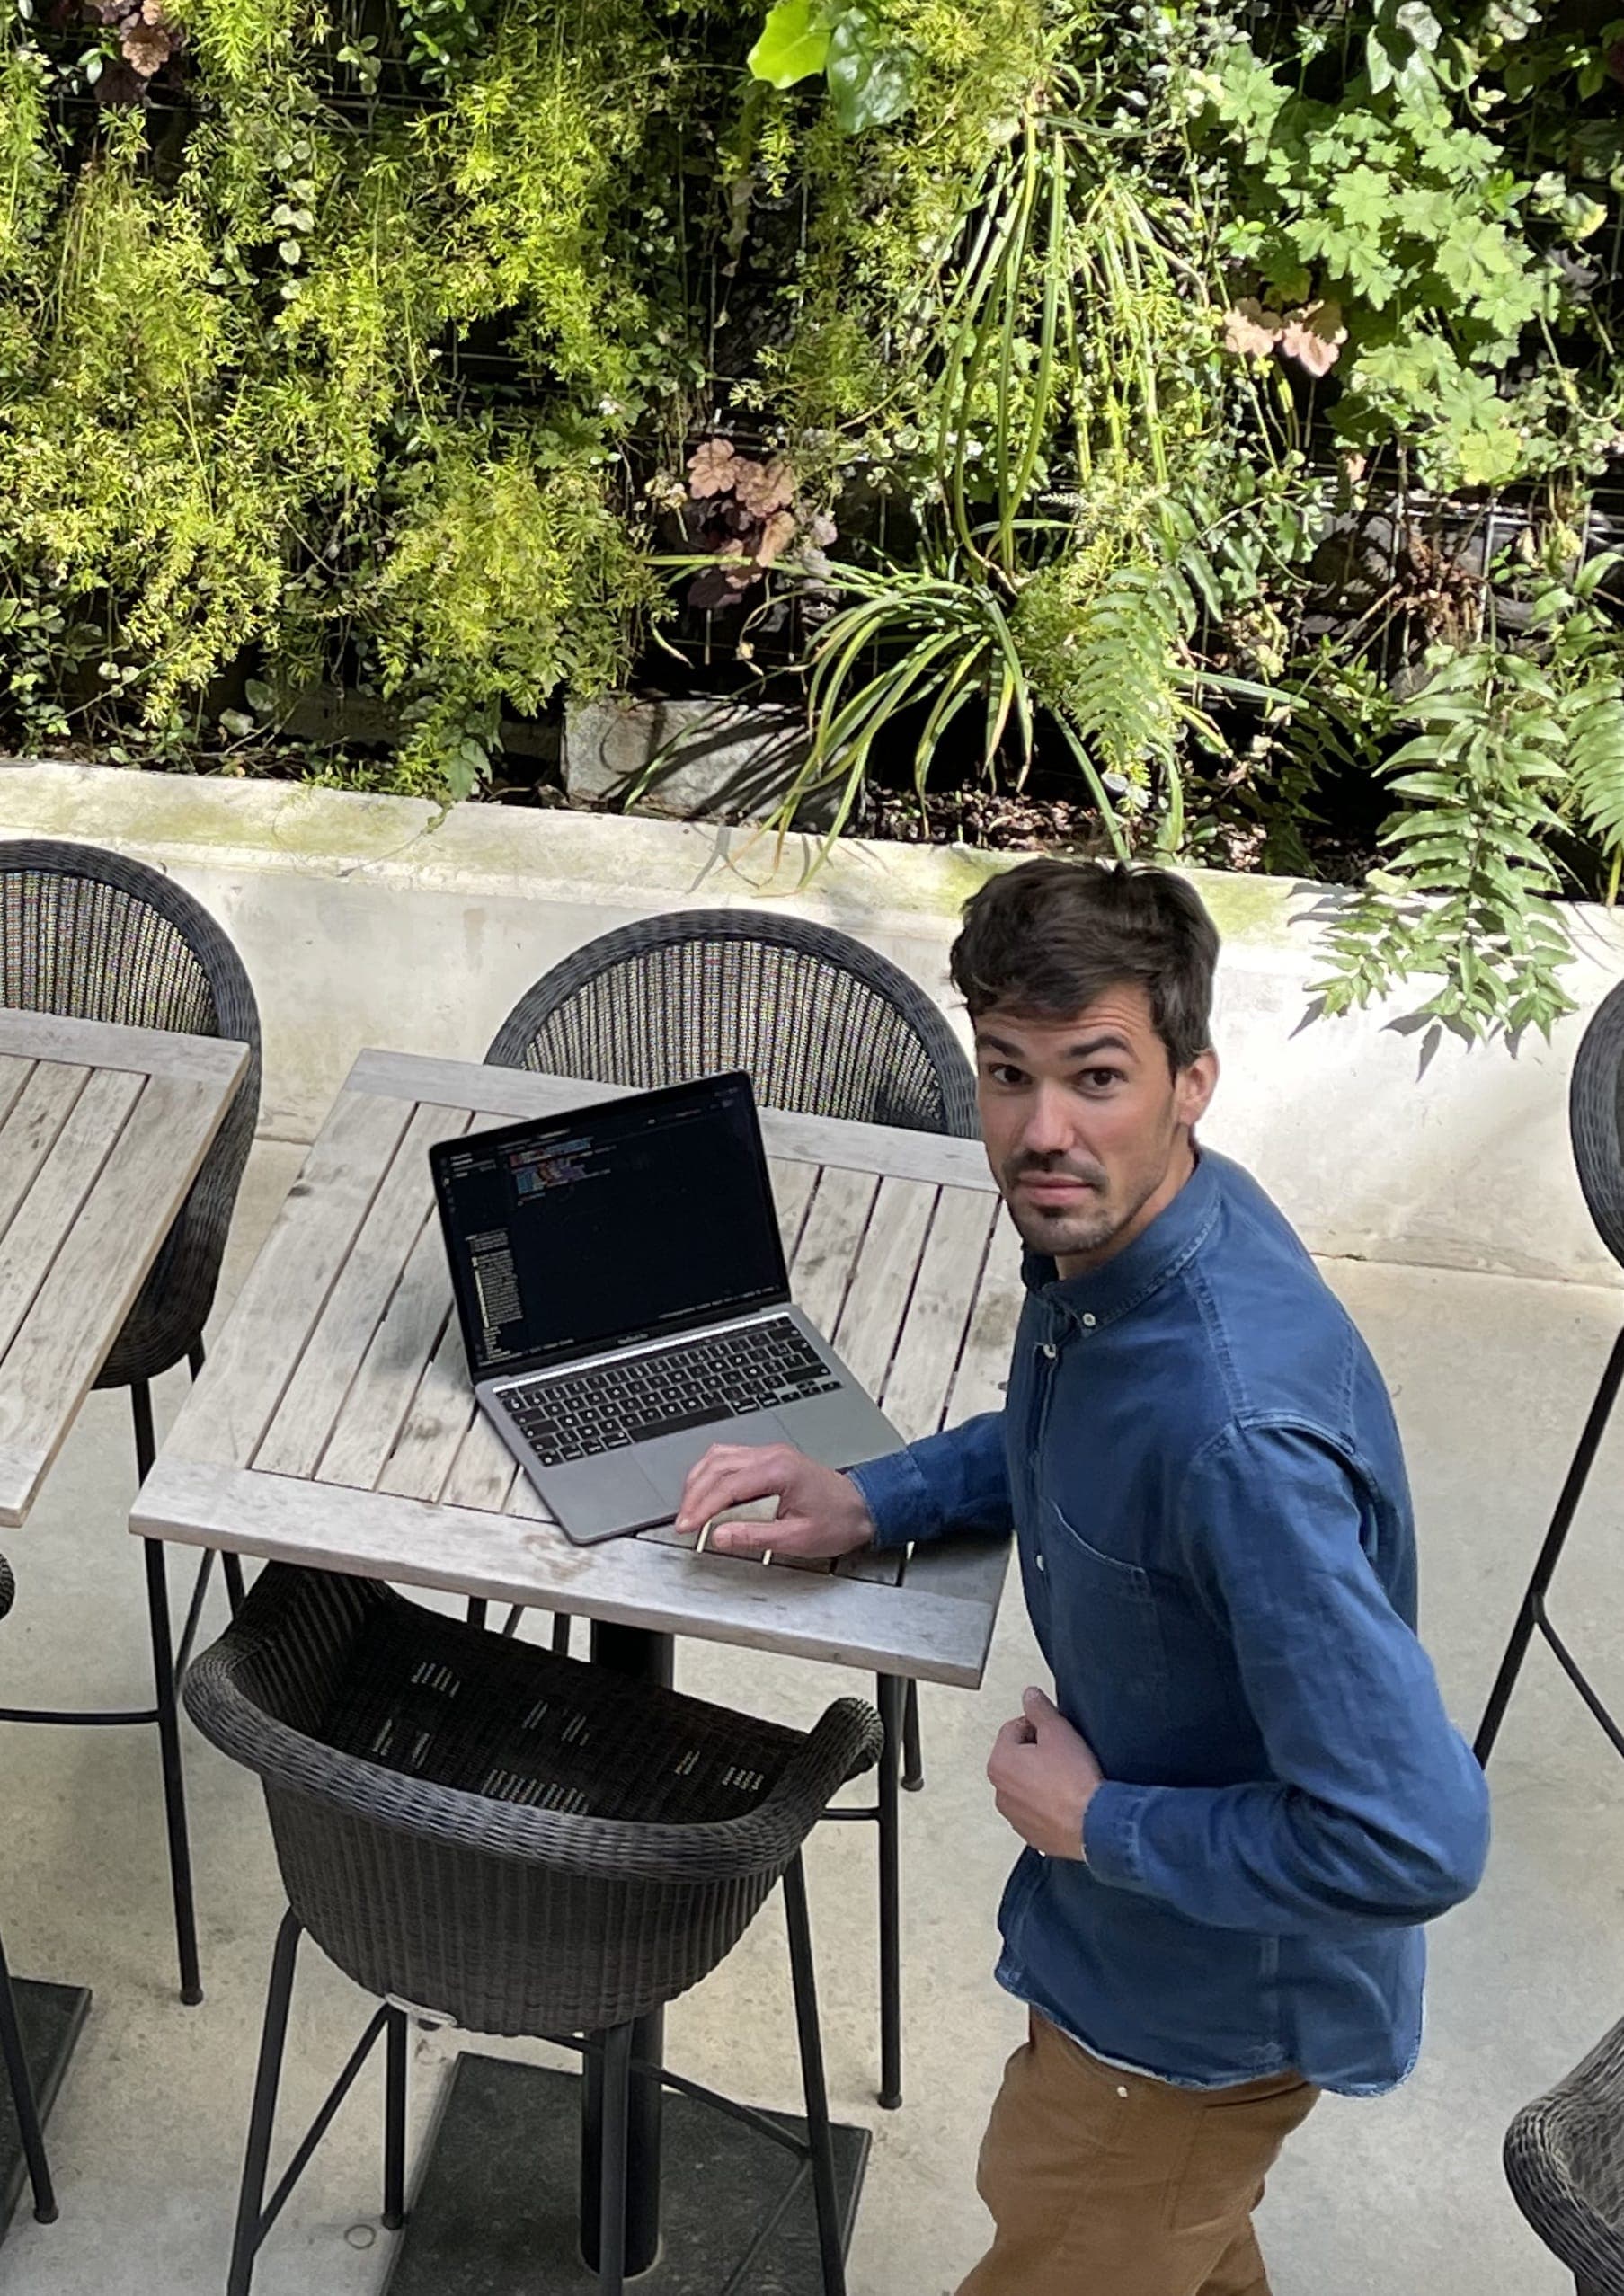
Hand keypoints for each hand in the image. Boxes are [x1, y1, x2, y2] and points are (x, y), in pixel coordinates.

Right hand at [674, 1442, 876, 1560]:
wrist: (863, 1507)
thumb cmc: (838, 1521)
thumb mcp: (797, 1538)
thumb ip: (755, 1536)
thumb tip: (720, 1536)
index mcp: (779, 1471)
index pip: (726, 1486)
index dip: (701, 1508)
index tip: (687, 1526)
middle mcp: (772, 1455)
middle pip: (716, 1466)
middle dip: (694, 1495)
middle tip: (683, 1523)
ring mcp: (769, 1454)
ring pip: (719, 1457)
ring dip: (699, 1482)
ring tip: (690, 1510)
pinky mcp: (768, 1459)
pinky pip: (730, 1459)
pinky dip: (711, 1476)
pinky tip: (706, 1494)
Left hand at [987, 1687, 1103, 1860]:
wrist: (1094, 1824)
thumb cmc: (1075, 1783)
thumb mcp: (1058, 1731)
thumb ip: (1040, 1709)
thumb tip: (1030, 1696)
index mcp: (999, 1763)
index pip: (1014, 1728)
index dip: (1038, 1726)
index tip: (1054, 1733)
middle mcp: (1000, 1791)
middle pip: (1017, 1757)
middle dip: (1037, 1752)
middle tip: (1063, 1754)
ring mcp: (1014, 1815)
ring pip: (1026, 1784)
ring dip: (1041, 1778)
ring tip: (1066, 1778)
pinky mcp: (1030, 1833)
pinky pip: (1036, 1809)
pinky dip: (1047, 1803)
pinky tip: (1066, 1799)